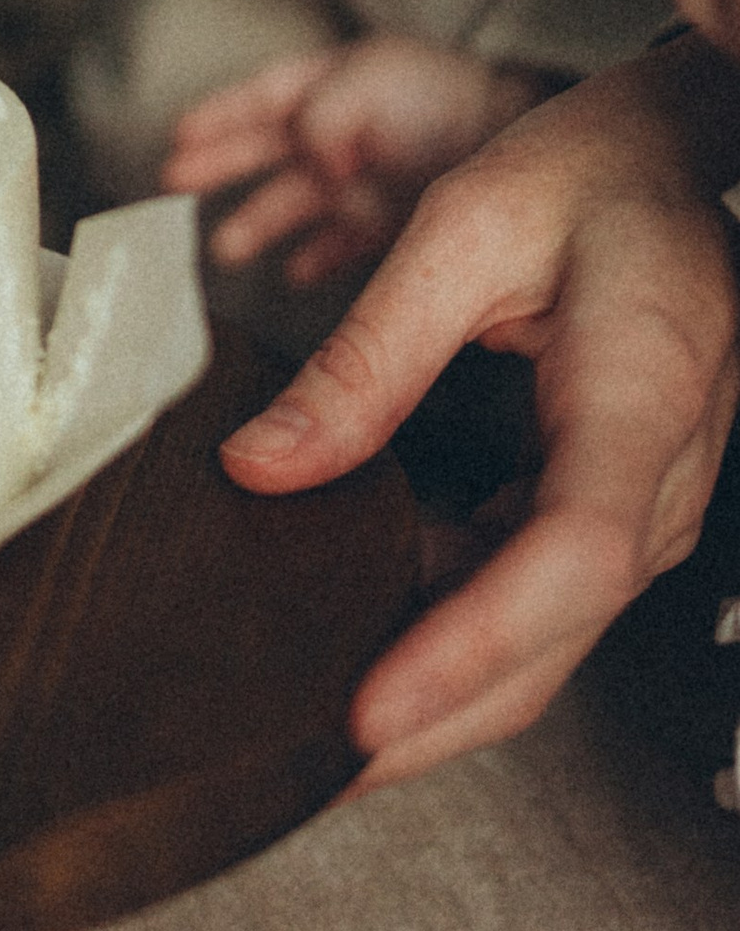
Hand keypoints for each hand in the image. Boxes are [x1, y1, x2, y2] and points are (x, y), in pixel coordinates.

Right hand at [162, 36, 550, 286]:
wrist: (523, 135)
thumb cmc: (448, 98)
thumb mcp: (368, 83)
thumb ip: (319, 121)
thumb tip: (308, 168)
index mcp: (336, 82)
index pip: (264, 96)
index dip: (220, 115)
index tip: (179, 135)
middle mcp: (348, 131)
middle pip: (268, 149)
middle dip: (221, 166)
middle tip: (171, 186)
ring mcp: (371, 178)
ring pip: (298, 202)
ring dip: (259, 223)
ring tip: (224, 249)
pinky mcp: (397, 223)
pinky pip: (343, 245)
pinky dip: (315, 260)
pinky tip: (296, 276)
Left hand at [217, 38, 739, 786]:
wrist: (669, 156)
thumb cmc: (584, 172)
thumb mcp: (465, 228)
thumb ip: (368, 355)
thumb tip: (261, 466)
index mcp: (642, 404)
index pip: (569, 564)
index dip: (468, 647)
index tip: (370, 710)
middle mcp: (658, 483)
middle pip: (551, 643)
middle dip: (428, 723)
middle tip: (298, 774)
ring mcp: (638, 507)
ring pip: (540, 641)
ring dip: (432, 697)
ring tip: (307, 736)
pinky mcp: (602, 507)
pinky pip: (528, 598)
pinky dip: (446, 641)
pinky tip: (357, 650)